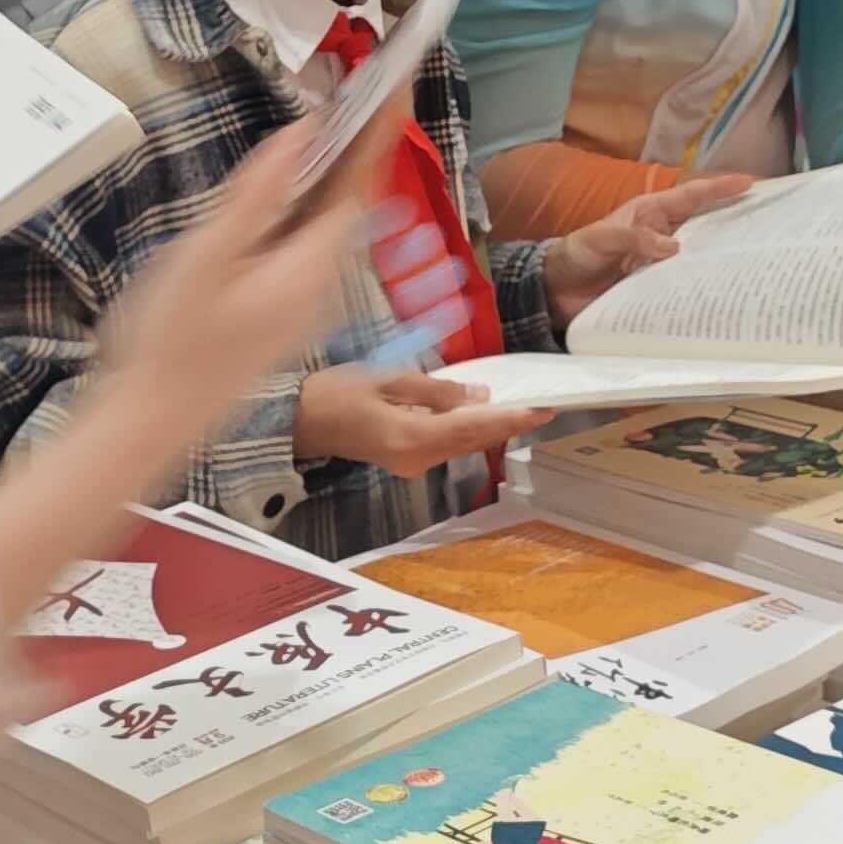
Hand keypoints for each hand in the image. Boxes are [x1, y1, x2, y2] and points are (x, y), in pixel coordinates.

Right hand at [95, 110, 396, 440]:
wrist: (156, 419)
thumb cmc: (173, 343)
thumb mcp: (208, 254)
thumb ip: (257, 195)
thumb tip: (300, 138)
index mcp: (309, 264)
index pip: (360, 180)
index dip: (381, 126)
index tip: (398, 81)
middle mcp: (321, 282)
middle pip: (354, 196)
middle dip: (368, 139)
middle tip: (379, 84)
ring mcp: (306, 299)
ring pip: (334, 219)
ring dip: (343, 168)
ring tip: (349, 117)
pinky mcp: (287, 309)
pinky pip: (314, 240)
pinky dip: (318, 200)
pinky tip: (303, 184)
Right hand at [294, 365, 548, 478]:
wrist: (298, 420)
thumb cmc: (338, 392)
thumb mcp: (389, 379)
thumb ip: (436, 390)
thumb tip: (480, 395)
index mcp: (412, 438)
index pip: (474, 428)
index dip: (511, 419)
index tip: (544, 410)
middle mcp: (418, 460)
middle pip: (473, 441)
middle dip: (508, 424)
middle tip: (544, 406)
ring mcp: (412, 465)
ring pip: (463, 445)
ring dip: (490, 427)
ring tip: (521, 408)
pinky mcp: (407, 461)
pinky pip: (447, 445)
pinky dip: (468, 430)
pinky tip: (481, 414)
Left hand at [545, 172, 751, 324]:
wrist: (556, 289)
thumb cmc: (577, 253)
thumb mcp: (601, 238)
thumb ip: (633, 239)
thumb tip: (674, 247)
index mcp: (651, 213)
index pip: (691, 196)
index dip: (720, 188)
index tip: (750, 183)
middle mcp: (663, 236)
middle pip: (705, 225)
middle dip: (734, 222)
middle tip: (768, 225)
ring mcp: (661, 263)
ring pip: (700, 257)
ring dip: (722, 260)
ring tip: (756, 265)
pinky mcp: (657, 289)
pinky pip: (685, 286)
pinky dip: (702, 289)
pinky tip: (723, 298)